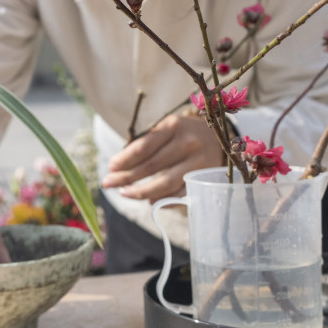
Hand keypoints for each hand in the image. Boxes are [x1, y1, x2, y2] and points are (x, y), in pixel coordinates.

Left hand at [100, 113, 225, 201]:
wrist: (219, 136)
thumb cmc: (183, 133)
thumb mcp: (167, 128)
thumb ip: (146, 144)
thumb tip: (120, 169)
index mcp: (174, 126)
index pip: (144, 146)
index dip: (125, 159)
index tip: (110, 167)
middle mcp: (188, 143)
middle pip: (152, 166)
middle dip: (127, 177)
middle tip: (108, 183)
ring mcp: (199, 162)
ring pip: (166, 183)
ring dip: (142, 191)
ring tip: (125, 193)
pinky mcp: (206, 179)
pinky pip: (181, 194)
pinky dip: (164, 200)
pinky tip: (149, 201)